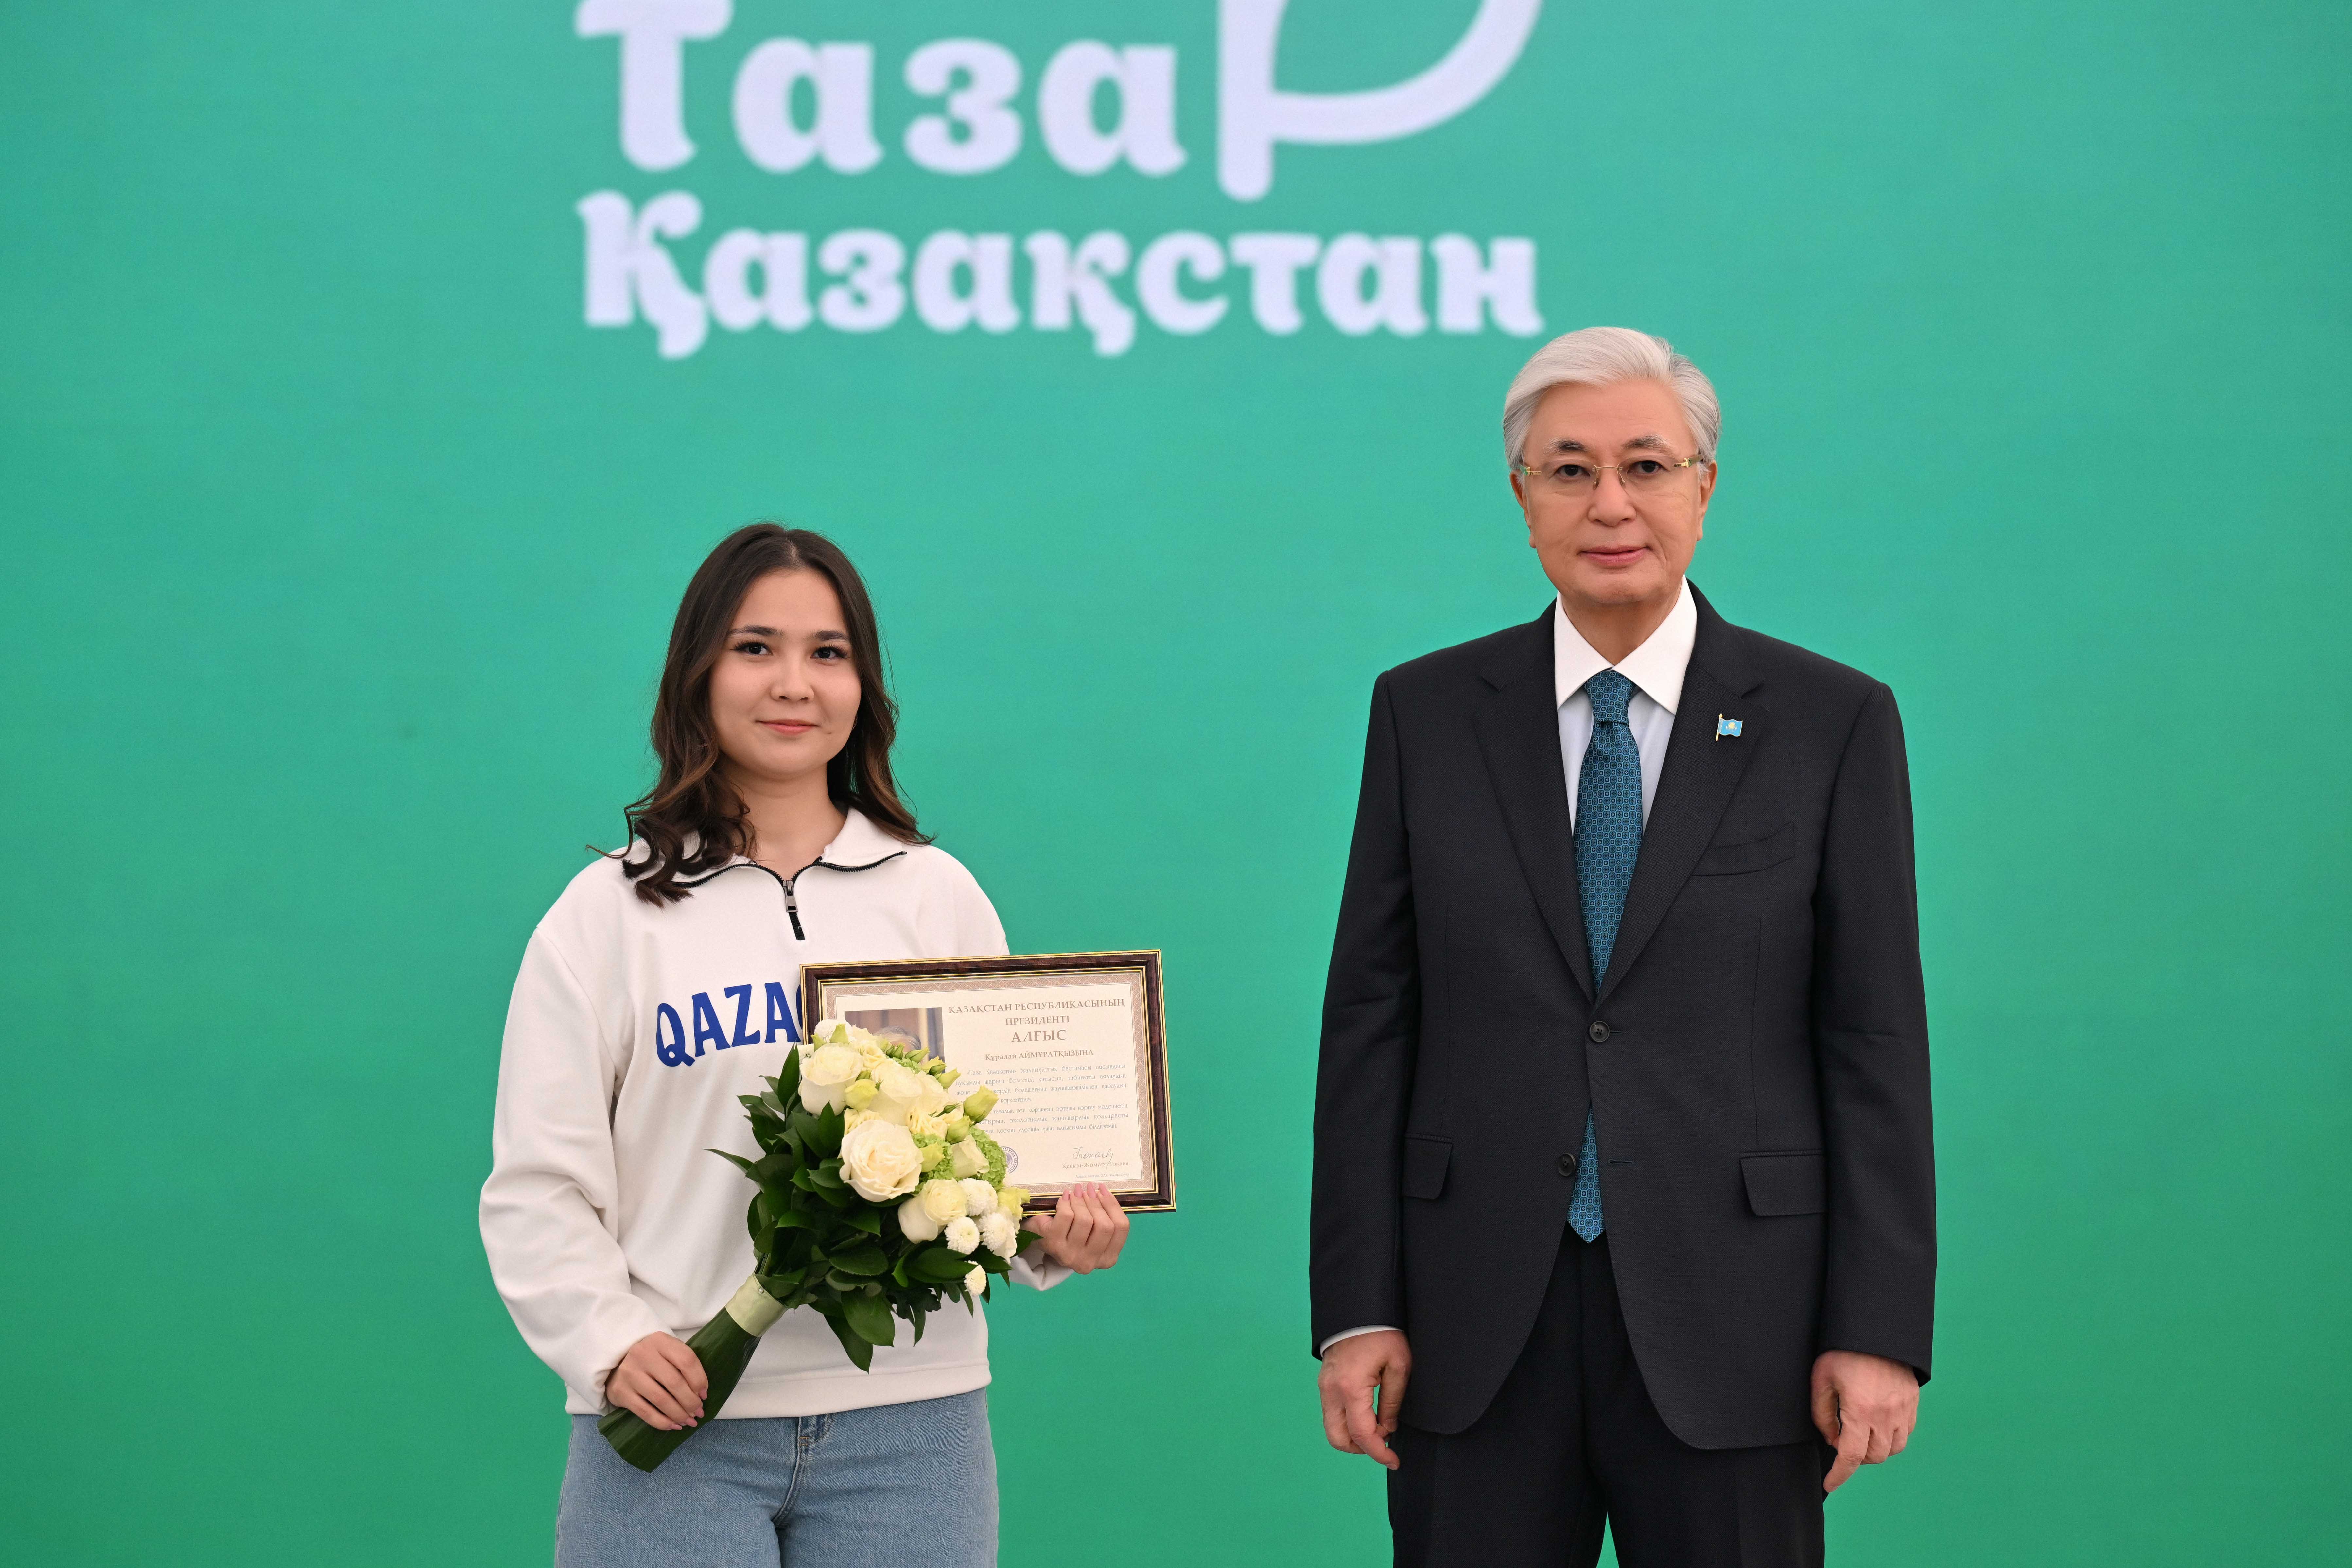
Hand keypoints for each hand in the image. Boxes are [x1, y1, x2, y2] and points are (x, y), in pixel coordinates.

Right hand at [608, 1332, 707, 1430]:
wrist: (617, 1364)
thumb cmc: (652, 1359)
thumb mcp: (667, 1352)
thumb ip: (684, 1365)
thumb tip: (701, 1394)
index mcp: (659, 1340)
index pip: (686, 1360)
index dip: (699, 1380)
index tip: (704, 1395)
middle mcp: (642, 1354)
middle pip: (674, 1382)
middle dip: (691, 1402)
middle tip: (699, 1412)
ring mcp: (630, 1373)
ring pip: (661, 1400)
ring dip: (679, 1414)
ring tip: (689, 1421)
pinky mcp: (621, 1392)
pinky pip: (645, 1412)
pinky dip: (663, 1422)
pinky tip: (673, 1426)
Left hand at [1023, 1182, 1130, 1271]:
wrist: (1039, 1240)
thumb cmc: (1071, 1232)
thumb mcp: (1093, 1230)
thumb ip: (1105, 1217)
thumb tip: (1103, 1191)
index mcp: (1107, 1258)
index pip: (1121, 1228)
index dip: (1113, 1205)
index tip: (1103, 1189)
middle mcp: (1090, 1262)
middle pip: (1105, 1225)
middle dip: (1097, 1202)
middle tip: (1088, 1188)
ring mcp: (1071, 1256)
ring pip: (1085, 1220)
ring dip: (1080, 1201)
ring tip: (1076, 1192)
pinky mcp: (1054, 1245)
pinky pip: (1066, 1216)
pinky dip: (1066, 1202)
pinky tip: (1064, 1198)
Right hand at [1318, 1329, 1411, 1469]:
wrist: (1359, 1309)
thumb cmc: (1382, 1333)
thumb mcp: (1398, 1366)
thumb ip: (1393, 1402)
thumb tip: (1388, 1428)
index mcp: (1350, 1388)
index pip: (1362, 1435)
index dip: (1379, 1453)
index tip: (1394, 1461)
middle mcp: (1331, 1391)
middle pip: (1338, 1439)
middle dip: (1361, 1449)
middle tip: (1384, 1444)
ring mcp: (1324, 1387)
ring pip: (1332, 1428)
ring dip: (1354, 1437)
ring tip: (1379, 1427)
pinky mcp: (1324, 1383)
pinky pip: (1332, 1413)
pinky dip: (1348, 1422)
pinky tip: (1368, 1415)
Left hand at [1810, 1350, 1918, 1493]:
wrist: (1876, 1329)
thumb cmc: (1843, 1351)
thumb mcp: (1822, 1379)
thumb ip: (1823, 1414)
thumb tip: (1832, 1439)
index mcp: (1861, 1411)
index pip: (1851, 1457)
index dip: (1839, 1475)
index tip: (1829, 1483)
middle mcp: (1886, 1415)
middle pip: (1873, 1456)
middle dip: (1856, 1458)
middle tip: (1842, 1443)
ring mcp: (1903, 1410)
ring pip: (1893, 1448)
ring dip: (1876, 1449)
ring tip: (1860, 1435)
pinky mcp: (1912, 1402)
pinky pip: (1906, 1433)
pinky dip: (1892, 1437)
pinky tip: (1878, 1425)